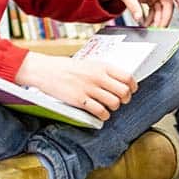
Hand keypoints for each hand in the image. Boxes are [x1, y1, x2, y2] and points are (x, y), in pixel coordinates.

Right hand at [14, 51, 136, 120]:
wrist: (46, 70)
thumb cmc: (66, 67)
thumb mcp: (88, 63)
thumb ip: (103, 71)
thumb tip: (120, 81)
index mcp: (101, 66)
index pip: (127, 77)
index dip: (132, 87)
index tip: (131, 90)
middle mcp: (97, 76)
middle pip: (124, 92)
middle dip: (125, 99)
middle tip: (120, 101)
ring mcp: (89, 89)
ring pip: (114, 103)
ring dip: (113, 108)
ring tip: (108, 106)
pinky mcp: (80, 100)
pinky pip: (100, 112)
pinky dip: (104, 115)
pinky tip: (100, 113)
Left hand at [94, 0, 178, 26]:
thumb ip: (132, 5)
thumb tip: (139, 19)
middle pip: (168, 4)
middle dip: (164, 18)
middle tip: (159, 29)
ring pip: (162, 10)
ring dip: (157, 20)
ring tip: (150, 29)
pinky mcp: (150, 0)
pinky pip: (155, 12)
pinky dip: (152, 19)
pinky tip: (146, 25)